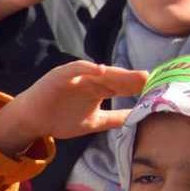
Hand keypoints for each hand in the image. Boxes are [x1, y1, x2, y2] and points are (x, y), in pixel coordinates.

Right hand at [0, 60, 146, 155]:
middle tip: (152, 80)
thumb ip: (114, 119)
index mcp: (101, 89)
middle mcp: (92, 80)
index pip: (124, 86)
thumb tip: (136, 120)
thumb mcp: (94, 122)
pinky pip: (75, 69)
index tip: (158, 89)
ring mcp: (77, 76)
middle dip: (134, 79)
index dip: (140, 87)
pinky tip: (100, 70)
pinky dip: (87, 68)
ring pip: (100, 72)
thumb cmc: (61, 119)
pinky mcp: (60, 75)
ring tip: (135, 76)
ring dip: (117, 73)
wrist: (31, 121)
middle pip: (117, 78)